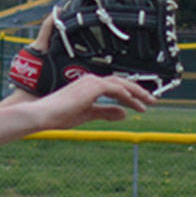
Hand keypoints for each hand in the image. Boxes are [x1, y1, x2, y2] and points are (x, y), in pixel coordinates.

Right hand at [39, 71, 154, 125]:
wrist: (43, 115)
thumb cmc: (58, 116)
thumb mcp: (87, 115)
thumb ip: (105, 113)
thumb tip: (123, 114)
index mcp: (89, 86)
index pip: (115, 88)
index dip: (130, 95)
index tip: (140, 104)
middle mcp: (92, 80)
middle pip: (122, 83)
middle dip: (138, 92)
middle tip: (152, 100)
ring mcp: (92, 82)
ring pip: (121, 84)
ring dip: (136, 93)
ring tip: (149, 101)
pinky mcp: (92, 87)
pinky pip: (114, 89)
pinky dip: (125, 95)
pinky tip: (134, 102)